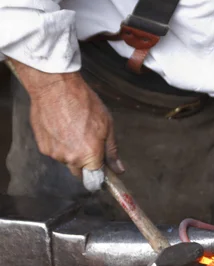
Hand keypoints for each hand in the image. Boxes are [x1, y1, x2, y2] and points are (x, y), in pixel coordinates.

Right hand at [9, 59, 122, 177]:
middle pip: (79, 172)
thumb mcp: (107, 125)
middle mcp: (71, 159)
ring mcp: (55, 154)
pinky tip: (61, 128)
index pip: (95, 179)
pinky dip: (58, 144)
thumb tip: (118, 169)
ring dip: (70, 151)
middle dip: (85, 163)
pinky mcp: (42, 147)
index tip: (101, 166)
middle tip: (87, 141)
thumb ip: (111, 151)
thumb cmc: (83, 102)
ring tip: (72, 129)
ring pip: (66, 161)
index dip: (99, 173)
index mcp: (89, 155)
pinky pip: (54, 152)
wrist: (55, 87)